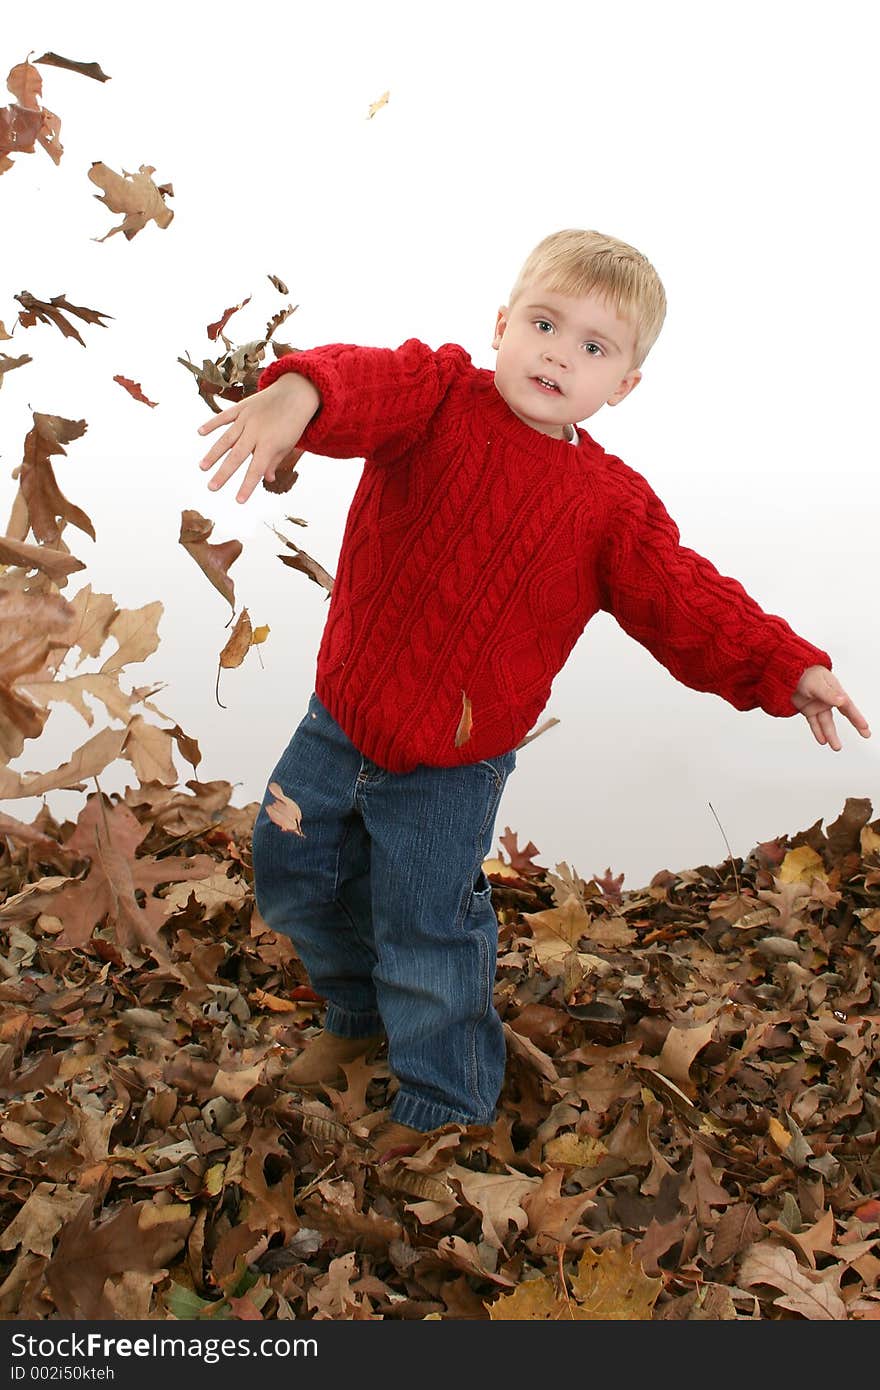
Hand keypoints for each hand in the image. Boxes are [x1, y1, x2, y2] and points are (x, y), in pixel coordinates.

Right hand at [196, 373, 318, 502]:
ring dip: (213, 453)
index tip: (238, 501)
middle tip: (211, 488)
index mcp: (269, 444)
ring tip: (202, 467)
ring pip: (226, 438)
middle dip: (223, 473)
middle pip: (236, 456)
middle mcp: (256, 432)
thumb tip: (266, 478)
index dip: (247, 486)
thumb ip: (274, 461)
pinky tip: (200, 432)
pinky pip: (224, 416)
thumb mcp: (288, 444)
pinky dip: (212, 423)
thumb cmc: (293, 423)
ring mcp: (247, 419)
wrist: (296, 393)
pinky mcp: (242, 407)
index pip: (256, 470)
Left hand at [791, 665, 871, 750]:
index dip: (857, 716)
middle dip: (855, 724)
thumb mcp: (816, 683)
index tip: (865, 727)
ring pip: (827, 723)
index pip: (848, 705)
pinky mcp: (808, 710)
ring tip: (837, 747)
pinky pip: (814, 723)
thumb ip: (827, 693)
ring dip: (831, 735)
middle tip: (865, 734)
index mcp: (834, 690)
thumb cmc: (803, 672)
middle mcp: (828, 699)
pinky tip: (822, 740)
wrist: (785, 672)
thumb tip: (841, 701)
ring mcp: (818, 705)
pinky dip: (817, 732)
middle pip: (843, 714)